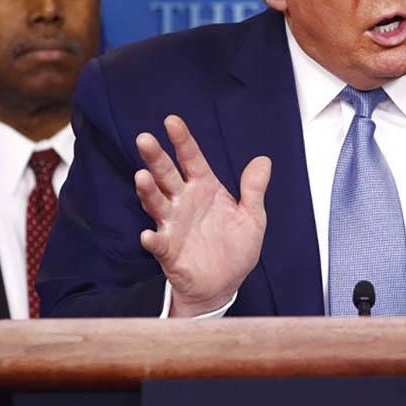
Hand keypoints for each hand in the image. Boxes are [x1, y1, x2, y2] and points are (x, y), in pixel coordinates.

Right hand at [134, 115, 270, 316]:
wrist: (225, 284)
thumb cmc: (235, 248)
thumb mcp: (252, 217)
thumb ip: (254, 190)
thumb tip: (263, 161)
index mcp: (205, 189)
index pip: (191, 159)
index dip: (182, 140)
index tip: (172, 121)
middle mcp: (184, 202)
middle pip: (166, 175)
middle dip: (155, 158)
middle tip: (145, 139)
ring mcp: (173, 226)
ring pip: (157, 203)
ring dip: (148, 191)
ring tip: (142, 176)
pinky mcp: (168, 251)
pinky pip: (158, 244)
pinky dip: (153, 240)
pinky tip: (148, 236)